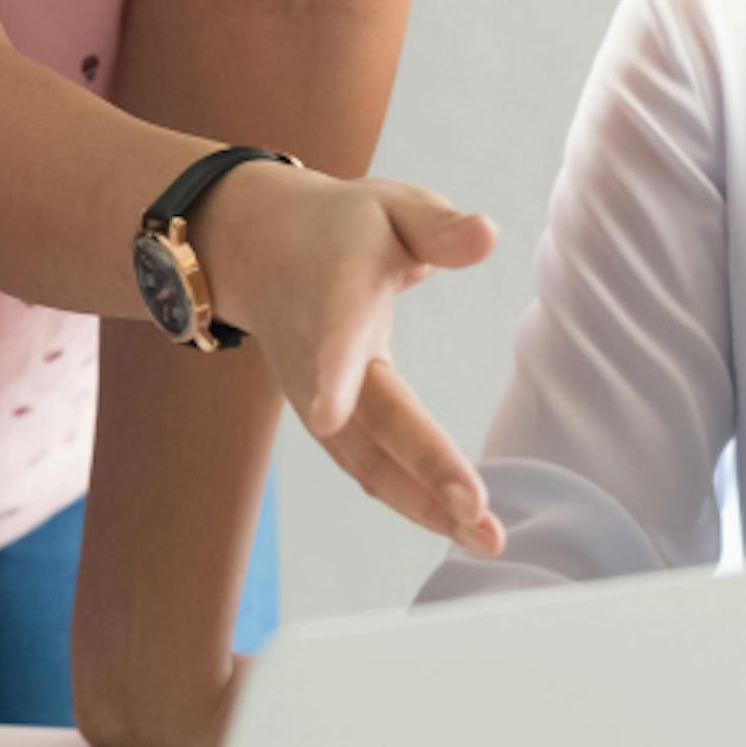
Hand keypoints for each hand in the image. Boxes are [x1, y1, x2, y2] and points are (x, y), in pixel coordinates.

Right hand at [198, 161, 504, 553]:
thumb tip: (487, 235)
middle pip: (366, 421)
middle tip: (475, 512)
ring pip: (366, 460)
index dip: (331, 373)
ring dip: (421, 503)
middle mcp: (319, 358)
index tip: (328, 414)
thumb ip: (437, 227)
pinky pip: (367, 467)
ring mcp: (316, 397)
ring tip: (482, 539)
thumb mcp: (389, 207)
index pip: (333, 337)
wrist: (257, 250)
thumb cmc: (339, 228)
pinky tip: (454, 525)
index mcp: (335, 296)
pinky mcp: (327, 421)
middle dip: (419, 466)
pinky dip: (408, 499)